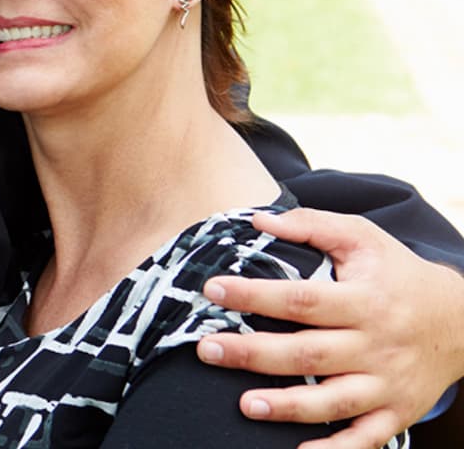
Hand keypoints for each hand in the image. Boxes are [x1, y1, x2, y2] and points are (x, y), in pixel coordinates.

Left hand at [198, 207, 463, 448]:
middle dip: (254, 354)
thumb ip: (312, 224)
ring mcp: (386, 384)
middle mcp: (375, 345)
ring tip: (244, 405)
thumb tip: (258, 219)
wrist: (461, 320)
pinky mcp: (396, 412)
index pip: (302, 300)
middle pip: (308, 354)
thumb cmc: (396, 274)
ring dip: (288, 406)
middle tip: (207, 350)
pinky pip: (366, 439)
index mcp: (364, 301)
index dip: (255, 296)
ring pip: (333, 401)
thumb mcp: (363, 238)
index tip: (213, 289)